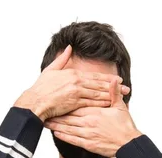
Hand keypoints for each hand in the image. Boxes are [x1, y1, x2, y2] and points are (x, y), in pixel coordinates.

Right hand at [14, 45, 129, 121]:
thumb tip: (68, 48)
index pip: (94, 76)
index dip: (107, 78)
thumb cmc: (41, 89)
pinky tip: (110, 105)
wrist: (35, 102)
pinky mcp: (74, 104)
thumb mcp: (51, 70)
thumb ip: (62, 59)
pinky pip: (91, 104)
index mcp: (73, 74)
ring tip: (122, 97)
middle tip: (126, 88)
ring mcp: (77, 93)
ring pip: (98, 93)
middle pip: (100, 84)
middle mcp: (77, 82)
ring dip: (111, 95)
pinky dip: (101, 104)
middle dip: (114, 87)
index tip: (118, 79)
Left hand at [44, 78, 142, 155]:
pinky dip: (64, 136)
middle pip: (68, 116)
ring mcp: (88, 134)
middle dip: (56, 114)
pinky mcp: (89, 144)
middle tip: (45, 110)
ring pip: (68, 128)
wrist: (129, 144)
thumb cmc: (125, 126)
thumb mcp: (120, 107)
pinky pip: (73, 140)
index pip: (76, 105)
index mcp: (95, 112)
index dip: (64, 102)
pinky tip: (56, 133)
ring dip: (56, 125)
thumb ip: (114, 93)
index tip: (55, 99)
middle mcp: (89, 122)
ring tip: (46, 122)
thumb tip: (114, 80)